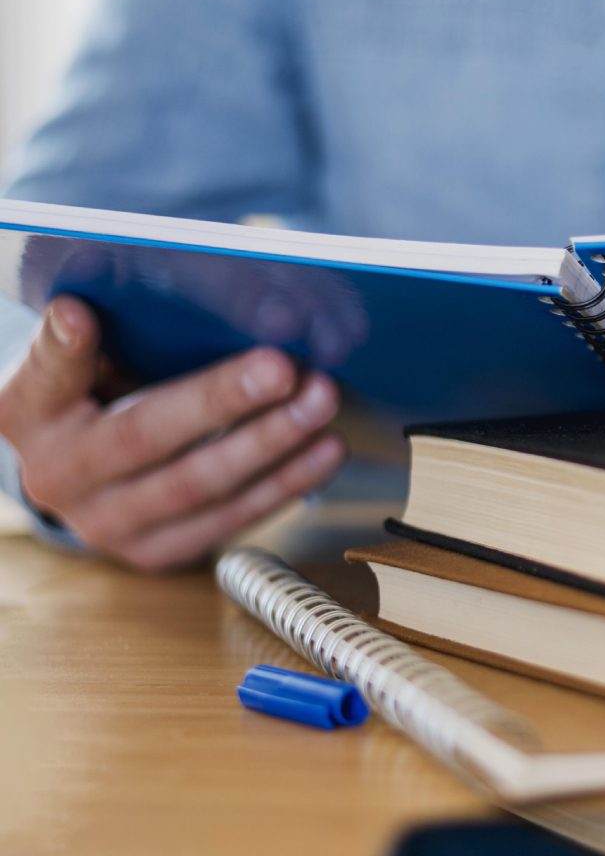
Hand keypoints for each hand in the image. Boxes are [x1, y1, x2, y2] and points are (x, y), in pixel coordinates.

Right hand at [0, 296, 346, 570]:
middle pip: (144, 435)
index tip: (80, 315)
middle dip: (221, 400)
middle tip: (282, 368)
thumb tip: (144, 302)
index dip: (63, 348)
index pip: (44, 375)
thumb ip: (107, 336)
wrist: (88, 480)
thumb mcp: (85, 362)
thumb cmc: (95, 399)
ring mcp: (107, 524)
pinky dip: (286, 481)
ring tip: (319, 403)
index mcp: (28, 412)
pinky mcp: (157, 553)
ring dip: (272, 443)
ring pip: (199, 486)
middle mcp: (57, 475)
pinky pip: (231, 517)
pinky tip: (324, 449)